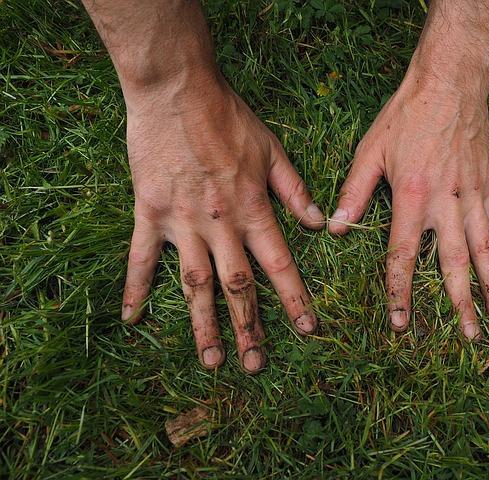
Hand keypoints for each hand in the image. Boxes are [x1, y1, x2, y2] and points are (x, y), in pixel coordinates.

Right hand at [121, 73, 323, 371]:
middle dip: (249, 328)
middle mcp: (220, 224)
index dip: (295, 299)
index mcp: (252, 210)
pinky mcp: (149, 213)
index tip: (307, 329)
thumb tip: (321, 223)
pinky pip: (141, 258)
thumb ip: (295, 191)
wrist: (177, 90)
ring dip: (204, 325)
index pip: (279, 265)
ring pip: (194, 284)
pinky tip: (133, 319)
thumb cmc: (227, 117)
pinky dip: (136, 288)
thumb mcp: (272, 150)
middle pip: (237, 286)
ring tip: (210, 360)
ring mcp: (181, 222)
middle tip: (256, 366)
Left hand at [329, 75, 488, 339]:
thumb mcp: (370, 151)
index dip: (401, 292)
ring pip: (486, 248)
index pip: (404, 256)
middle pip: (453, 263)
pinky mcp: (488, 182)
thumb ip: (353, 192)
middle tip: (469, 336)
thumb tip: (336, 228)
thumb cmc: (405, 115)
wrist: (448, 82)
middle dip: (460, 303)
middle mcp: (446, 203)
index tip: (402, 323)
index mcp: (412, 198)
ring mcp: (472, 194)